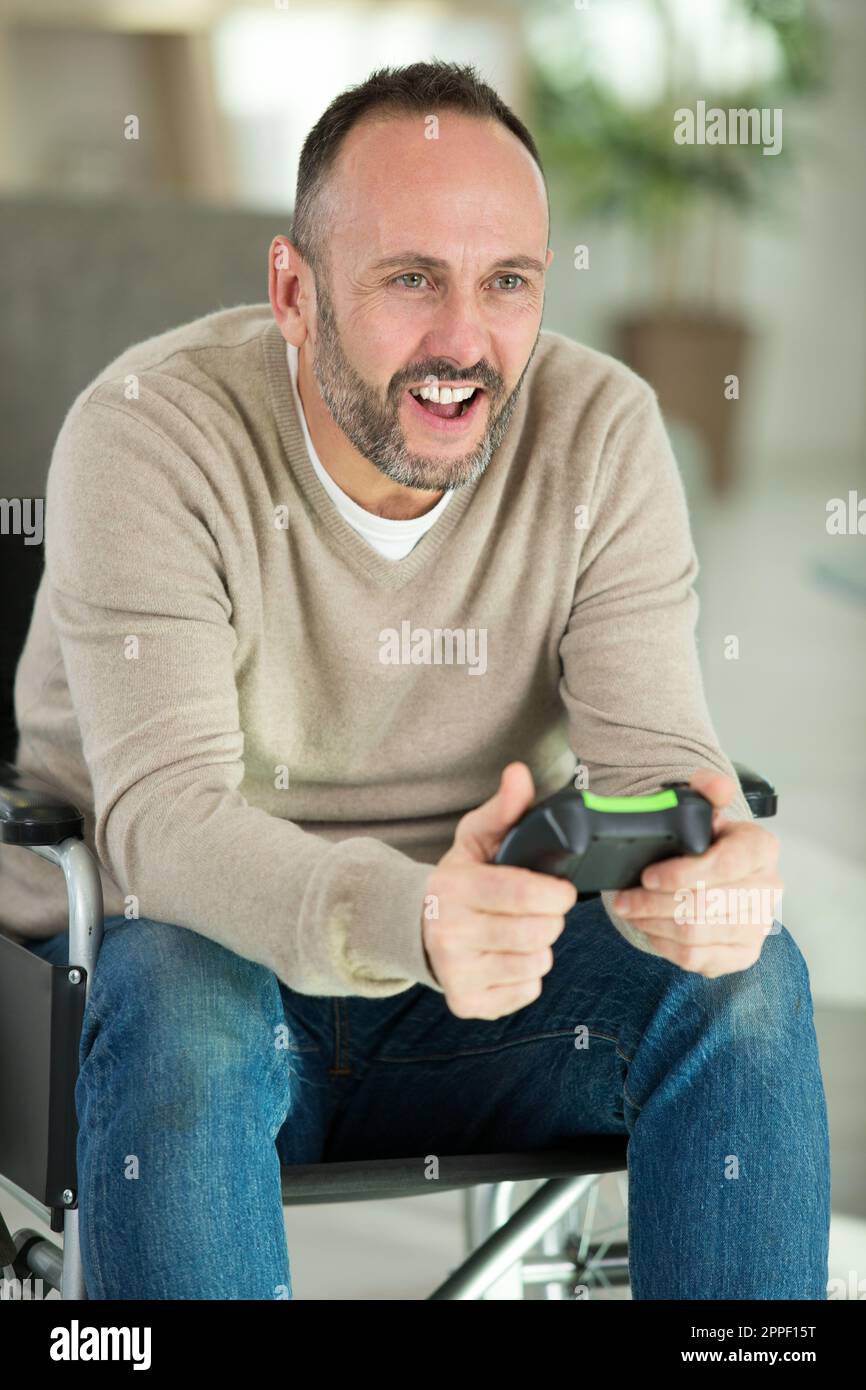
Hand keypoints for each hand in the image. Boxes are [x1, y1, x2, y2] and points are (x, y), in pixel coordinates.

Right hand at [422, 762, 576, 1019]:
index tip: (559, 889)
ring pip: (537, 963)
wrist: (417, 927)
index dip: (556, 893)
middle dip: (550, 918)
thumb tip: (520, 773)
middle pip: (539, 933)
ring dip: (540, 946)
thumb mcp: (476, 840)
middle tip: (537, 908)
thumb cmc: (460, 879)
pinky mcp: (467, 1004)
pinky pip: (527, 991)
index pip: (524, 895)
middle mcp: (450, 936)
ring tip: (519, 931)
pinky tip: (506, 956)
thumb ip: (504, 808)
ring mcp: (457, 974)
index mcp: (456, 889)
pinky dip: (527, 975)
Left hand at [611, 769, 782, 977]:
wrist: (722, 874)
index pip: (726, 865)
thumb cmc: (710, 843)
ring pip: (697, 934)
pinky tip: (649, 928)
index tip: (648, 876)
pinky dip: (665, 945)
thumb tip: (713, 783)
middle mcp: (768, 889)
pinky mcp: (743, 954)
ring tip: (630, 910)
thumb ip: (707, 790)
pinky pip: (698, 959)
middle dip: (654, 903)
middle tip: (624, 898)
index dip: (683, 874)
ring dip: (653, 923)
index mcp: (762, 848)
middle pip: (706, 905)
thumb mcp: (706, 811)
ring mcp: (758, 926)